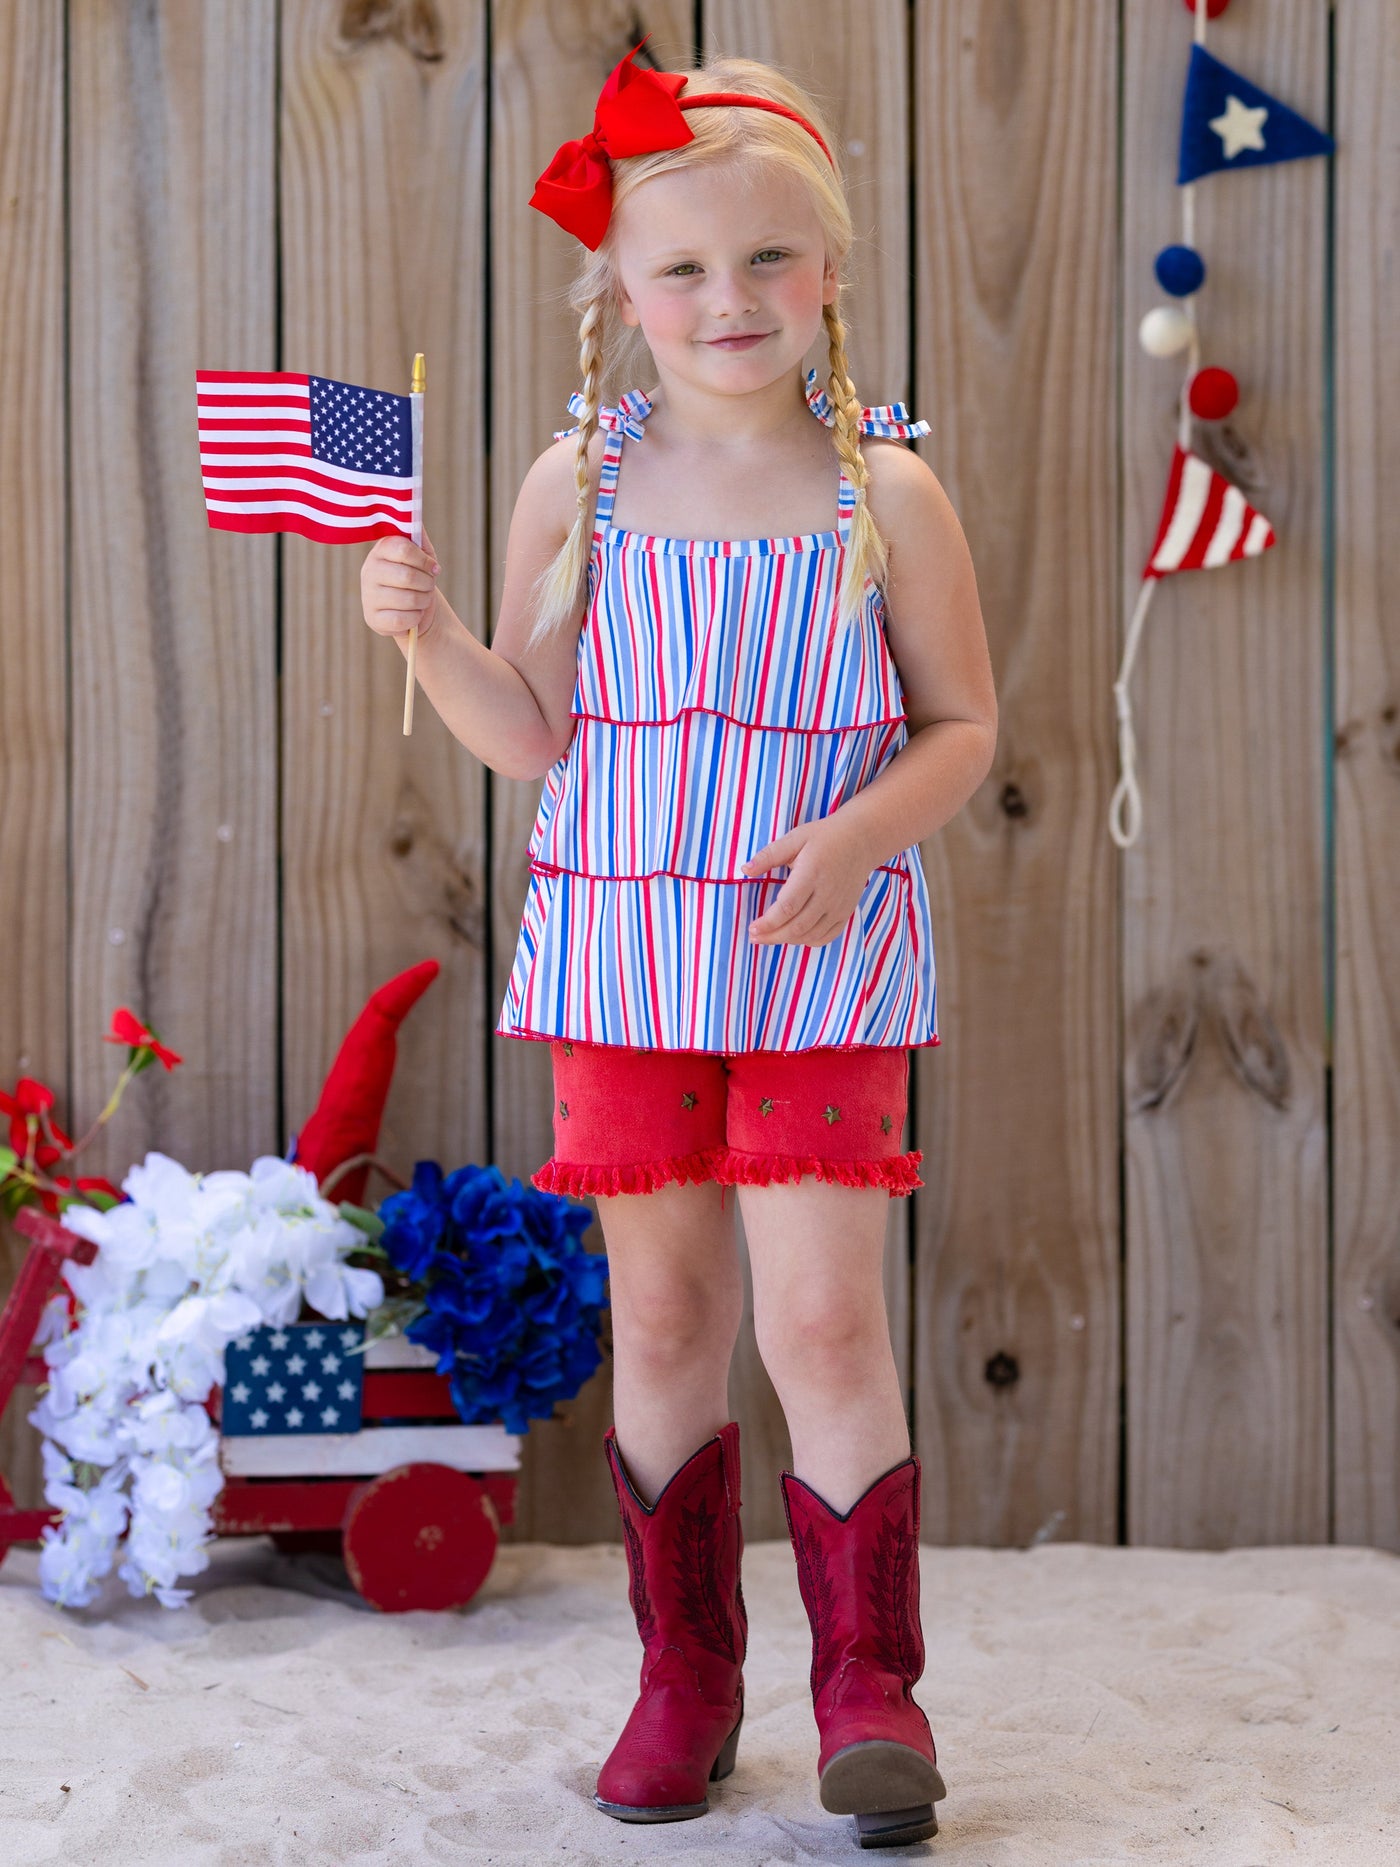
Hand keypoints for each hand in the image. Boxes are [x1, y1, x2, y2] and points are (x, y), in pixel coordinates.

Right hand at [361, 525, 440, 639]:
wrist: (415, 609)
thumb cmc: (419, 577)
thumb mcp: (422, 555)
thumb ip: (418, 535)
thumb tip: (413, 509)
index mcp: (381, 550)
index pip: (402, 548)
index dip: (423, 559)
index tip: (433, 567)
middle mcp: (369, 570)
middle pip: (407, 576)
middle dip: (427, 583)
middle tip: (429, 585)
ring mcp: (368, 595)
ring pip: (407, 599)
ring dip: (424, 601)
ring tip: (422, 599)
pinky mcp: (372, 618)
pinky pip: (402, 619)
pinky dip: (415, 618)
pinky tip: (413, 614)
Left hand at [741, 814, 873, 946]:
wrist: (861, 840)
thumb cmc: (825, 837)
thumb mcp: (795, 838)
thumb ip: (769, 855)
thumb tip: (745, 870)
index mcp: (812, 874)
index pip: (787, 907)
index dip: (768, 923)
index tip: (752, 928)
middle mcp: (827, 894)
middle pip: (797, 927)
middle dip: (773, 936)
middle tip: (755, 936)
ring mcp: (839, 906)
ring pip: (811, 935)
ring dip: (787, 940)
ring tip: (770, 937)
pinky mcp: (846, 912)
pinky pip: (826, 936)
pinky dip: (808, 941)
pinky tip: (794, 937)